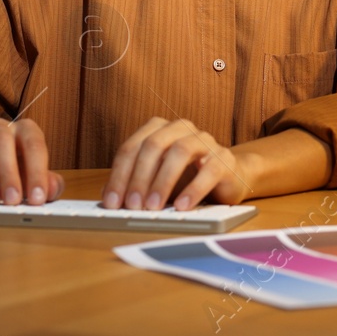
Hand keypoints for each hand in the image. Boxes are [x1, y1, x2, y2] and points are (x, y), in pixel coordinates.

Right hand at [0, 116, 64, 205]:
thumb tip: (52, 189)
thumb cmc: (13, 173)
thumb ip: (47, 183)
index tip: (37, 197)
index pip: (33, 143)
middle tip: (13, 200)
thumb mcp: (32, 178)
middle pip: (1, 139)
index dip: (37, 171)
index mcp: (23, 130)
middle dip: (8, 171)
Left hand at [101, 117, 252, 211]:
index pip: (132, 147)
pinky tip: (182, 206)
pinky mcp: (224, 158)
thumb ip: (133, 183)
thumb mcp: (155, 179)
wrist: (228, 177)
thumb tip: (109, 198)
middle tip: (133, 205)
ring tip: (154, 207)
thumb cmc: (187, 177)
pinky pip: (209, 169)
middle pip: (154, 145)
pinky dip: (193, 189)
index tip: (113, 202)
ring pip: (180, 151)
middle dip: (140, 177)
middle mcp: (181, 129)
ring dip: (163, 181)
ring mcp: (205, 140)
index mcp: (159, 129)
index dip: (119, 175)